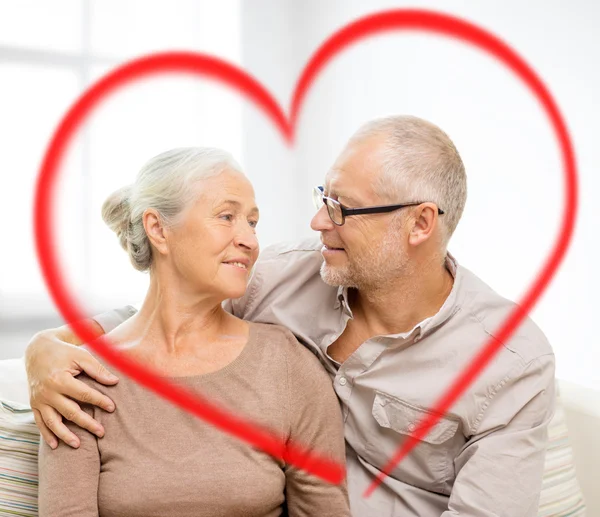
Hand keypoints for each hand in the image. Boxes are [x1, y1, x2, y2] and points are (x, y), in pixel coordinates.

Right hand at [25, 325, 118, 448]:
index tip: (112, 408)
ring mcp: (39, 400)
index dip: (99, 401)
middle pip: (70, 412)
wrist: (37, 350)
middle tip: (102, 432)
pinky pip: (39, 423)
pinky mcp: (34, 404)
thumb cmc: (64, 352)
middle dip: (86, 423)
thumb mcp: (81, 356)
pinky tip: (55, 445)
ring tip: (78, 445)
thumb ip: (97, 370)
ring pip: (53, 422)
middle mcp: (48, 392)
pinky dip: (47, 435)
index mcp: (60, 379)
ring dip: (65, 435)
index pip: (83, 394)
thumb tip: (114, 382)